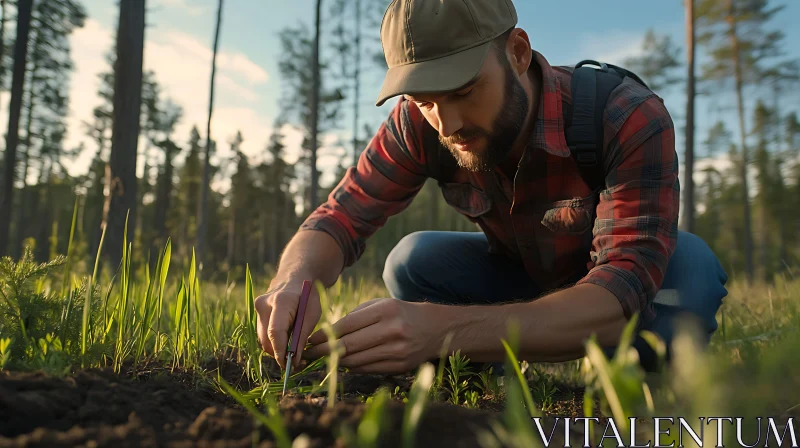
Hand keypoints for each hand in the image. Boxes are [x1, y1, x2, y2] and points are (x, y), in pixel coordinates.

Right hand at [254, 279, 321, 369]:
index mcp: (281, 301)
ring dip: (276, 350)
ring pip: (263, 339)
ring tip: (294, 354)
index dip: (280, 351)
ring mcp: (257, 308)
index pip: (275, 332)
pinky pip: (263, 334)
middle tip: (296, 364)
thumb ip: (302, 336)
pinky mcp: (256, 313)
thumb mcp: (312, 314)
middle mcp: (264, 304)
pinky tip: (287, 343)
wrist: (295, 277)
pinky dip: (274, 342)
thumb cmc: (307, 296)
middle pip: (266, 339)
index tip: (288, 366)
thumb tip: (294, 361)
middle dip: (279, 354)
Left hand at [301, 298, 436, 373]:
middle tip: (309, 354)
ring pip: (356, 360)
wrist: (435, 329)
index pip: (347, 325)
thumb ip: (356, 316)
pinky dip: (353, 367)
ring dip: (336, 361)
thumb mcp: (381, 305)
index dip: (325, 335)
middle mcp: (392, 330)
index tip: (310, 340)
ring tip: (323, 359)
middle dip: (324, 351)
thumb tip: (327, 335)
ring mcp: (397, 350)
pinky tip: (344, 363)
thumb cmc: (401, 313)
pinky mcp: (400, 366)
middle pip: (349, 345)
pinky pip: (368, 369)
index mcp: (385, 310)